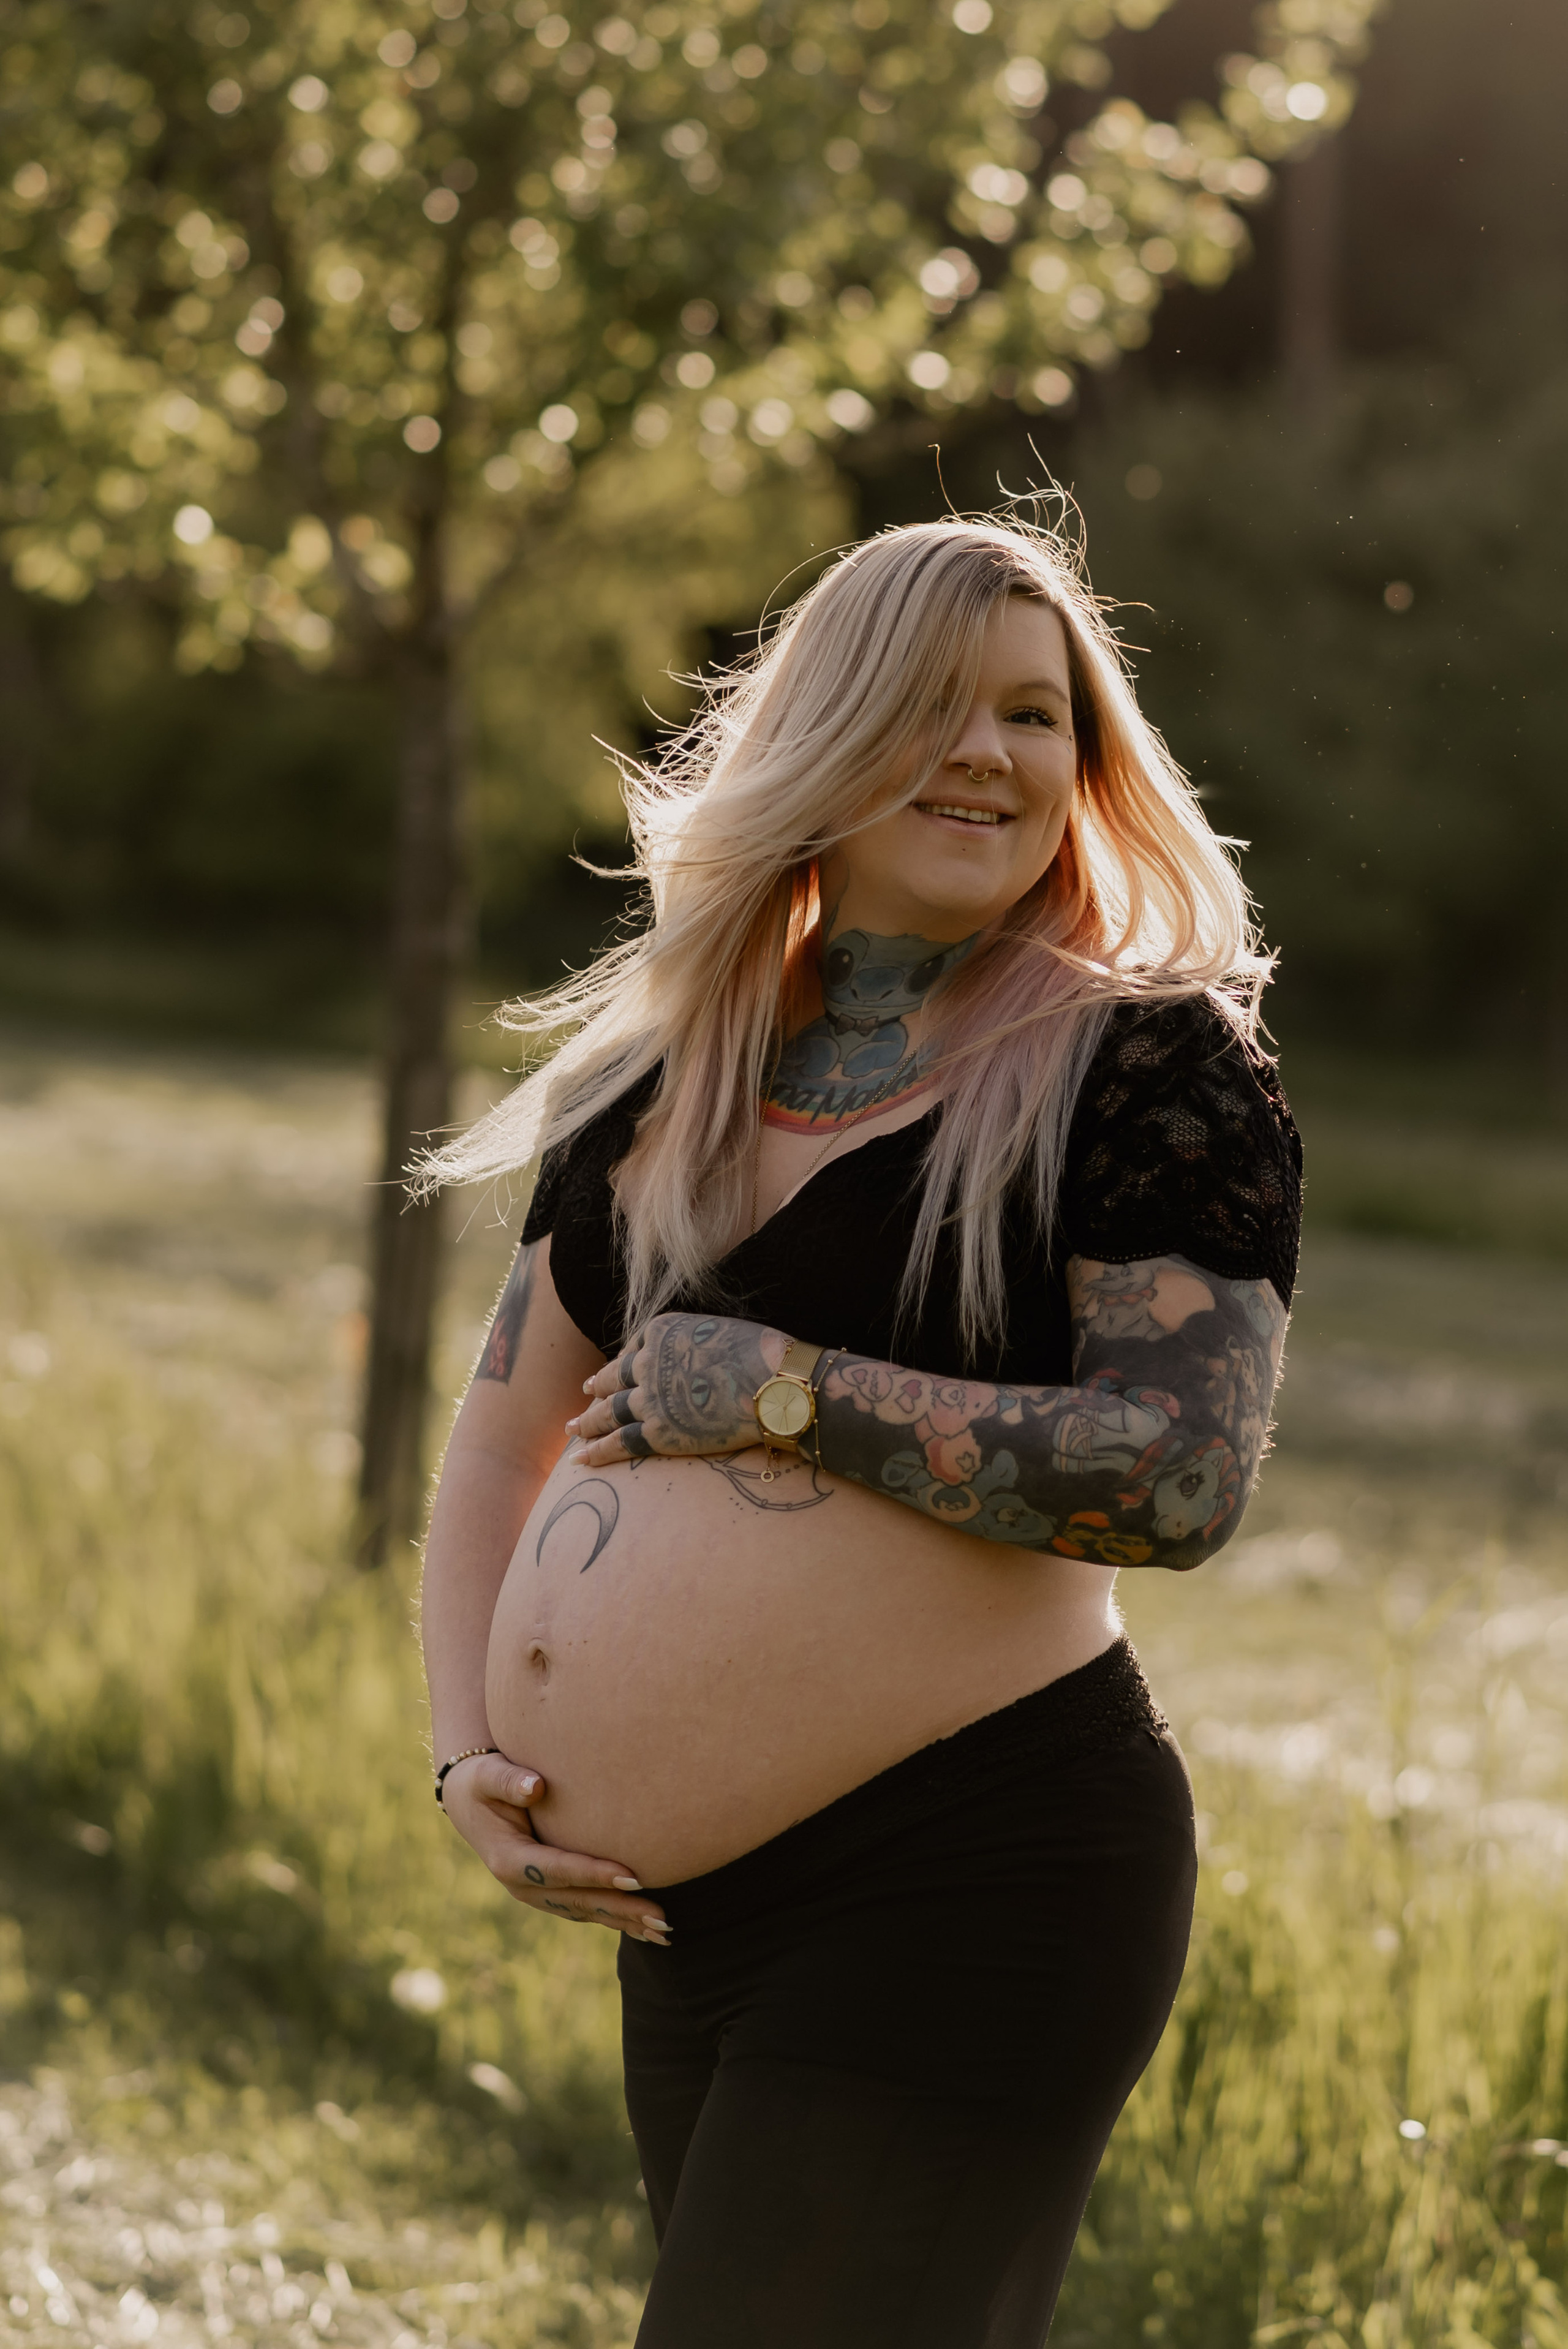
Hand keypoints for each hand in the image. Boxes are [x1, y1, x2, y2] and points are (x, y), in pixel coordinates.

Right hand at [441, 1753, 669, 1943]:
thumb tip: (535, 1786)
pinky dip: (615, 1918)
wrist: (469, 1802)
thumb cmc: (482, 1782)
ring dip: (625, 1921)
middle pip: (578, 1900)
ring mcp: (537, 1894)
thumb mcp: (487, 1777)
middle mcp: (523, 1886)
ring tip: (665, 1930)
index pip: (559, 1870)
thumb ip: (508, 1780)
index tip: (633, 1876)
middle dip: (621, 1910)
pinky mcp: (549, 1893)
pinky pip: (585, 1909)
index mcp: (509, 1860)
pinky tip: (645, 1926)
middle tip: (663, 1917)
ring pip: (586, 1911)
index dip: (595, 1874)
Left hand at [566, 1311, 788, 1466]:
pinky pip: (619, 1442)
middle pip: (612, 1378)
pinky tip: (579, 1459)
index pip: (633, 1348)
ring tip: (571, 1428)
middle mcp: (648, 1362)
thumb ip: (695, 1341)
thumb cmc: (761, 1356)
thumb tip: (694, 1357)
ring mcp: (650, 1399)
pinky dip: (596, 1452)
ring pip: (608, 1411)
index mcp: (662, 1330)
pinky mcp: (659, 1433)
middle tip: (583, 1395)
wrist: (774, 1384)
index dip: (622, 1363)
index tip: (614, 1372)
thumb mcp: (721, 1330)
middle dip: (596, 1389)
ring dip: (586, 1421)